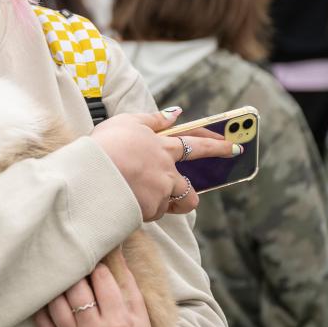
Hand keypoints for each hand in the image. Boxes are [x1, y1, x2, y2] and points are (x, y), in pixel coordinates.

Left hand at [33, 250, 179, 326]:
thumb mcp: (139, 312)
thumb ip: (125, 279)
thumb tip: (113, 246)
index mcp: (119, 321)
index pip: (101, 278)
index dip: (97, 264)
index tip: (94, 257)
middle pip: (75, 288)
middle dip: (74, 270)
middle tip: (73, 260)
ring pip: (55, 303)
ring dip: (56, 286)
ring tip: (60, 275)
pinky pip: (43, 324)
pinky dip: (42, 307)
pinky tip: (48, 296)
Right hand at [91, 108, 234, 220]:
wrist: (93, 174)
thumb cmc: (106, 144)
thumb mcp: (127, 121)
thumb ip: (153, 119)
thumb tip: (175, 113)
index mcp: (163, 147)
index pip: (196, 145)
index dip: (216, 145)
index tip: (233, 147)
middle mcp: (167, 171)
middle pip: (188, 189)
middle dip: (190, 193)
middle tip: (191, 195)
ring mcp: (160, 192)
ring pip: (171, 204)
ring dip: (163, 204)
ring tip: (141, 202)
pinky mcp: (150, 210)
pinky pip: (150, 213)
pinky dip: (140, 209)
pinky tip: (125, 202)